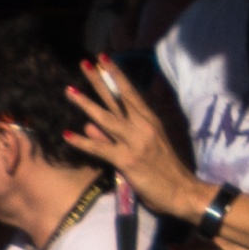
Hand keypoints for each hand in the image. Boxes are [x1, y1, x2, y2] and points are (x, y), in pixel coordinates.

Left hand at [69, 60, 203, 218]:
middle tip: (85, 62)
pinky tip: (67, 135)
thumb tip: (89, 124)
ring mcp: (135, 142)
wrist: (182, 191)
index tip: (104, 59)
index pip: (130, 93)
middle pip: (117, 99)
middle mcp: (143, 126)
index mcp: (150, 121)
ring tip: (69, 90)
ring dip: (86, 104)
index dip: (116, 75)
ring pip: (106, 119)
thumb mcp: (145, 146)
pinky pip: (100, 149)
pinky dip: (83, 142)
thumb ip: (117, 134)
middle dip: (100, 80)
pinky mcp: (127, 160)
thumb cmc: (166, 170)